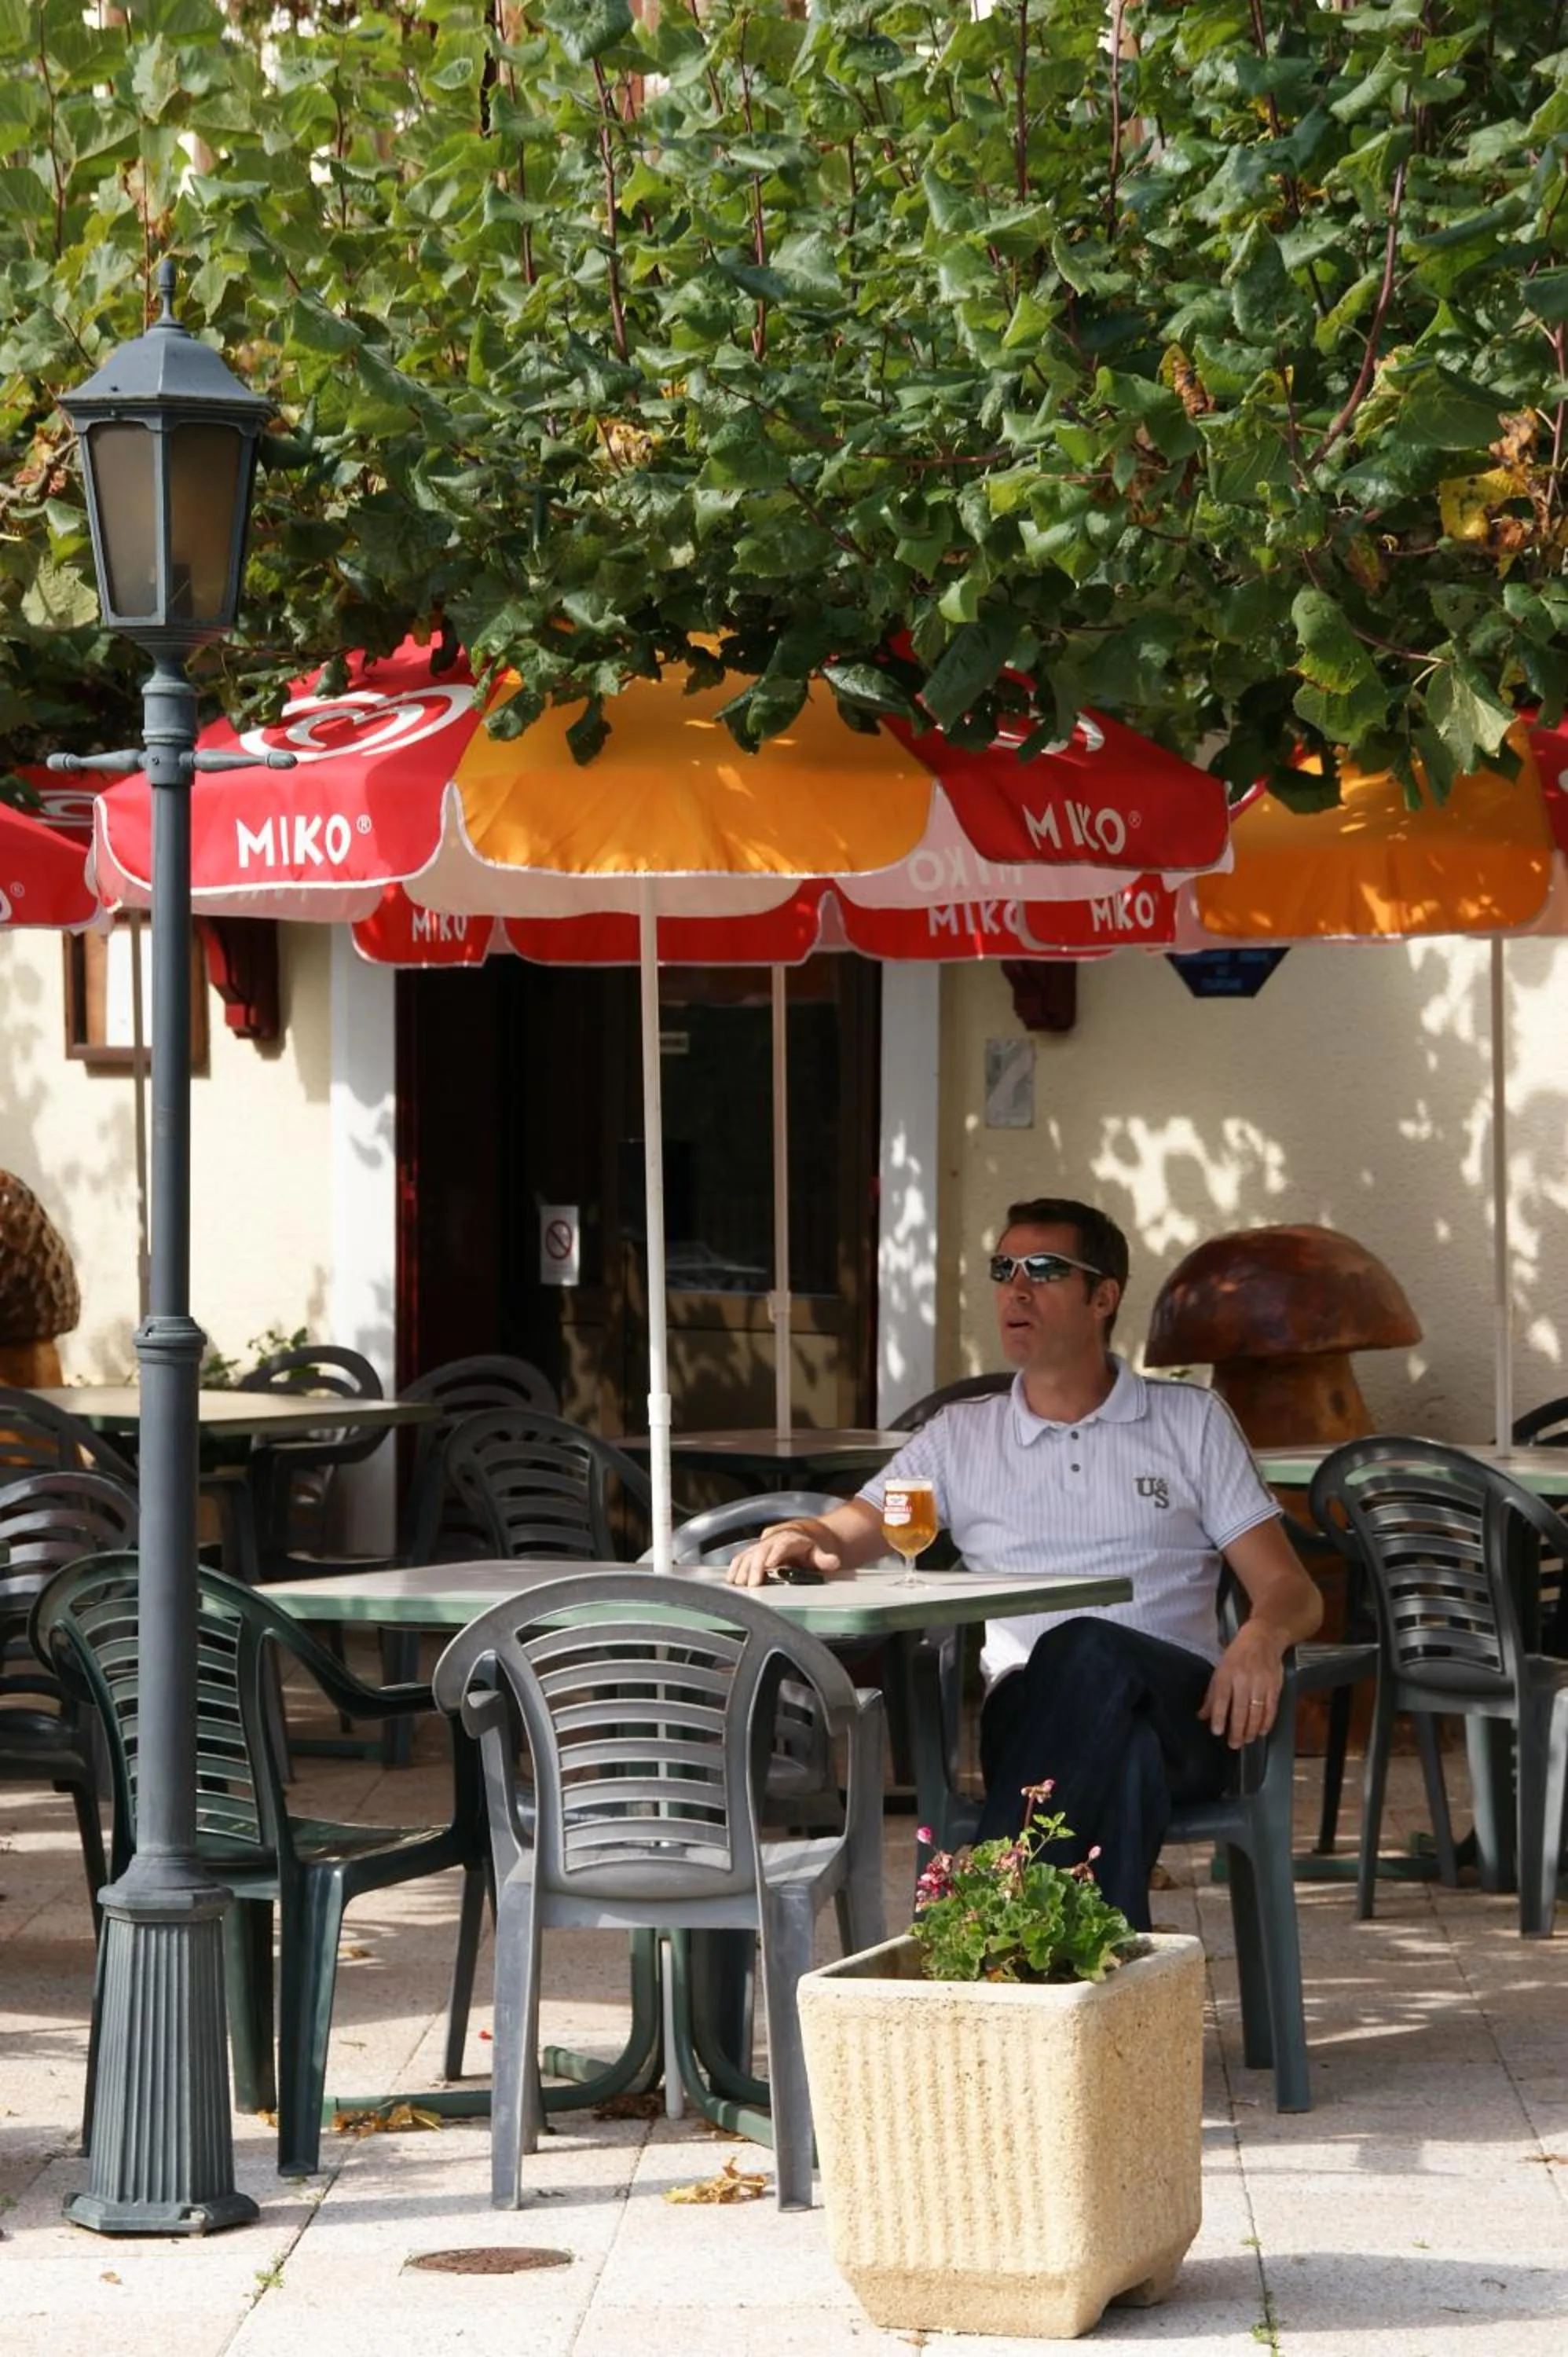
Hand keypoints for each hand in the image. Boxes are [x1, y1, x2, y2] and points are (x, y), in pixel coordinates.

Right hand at [726, 1524, 841, 1586]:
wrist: (798, 1534)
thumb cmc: (808, 1547)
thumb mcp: (818, 1552)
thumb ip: (824, 1559)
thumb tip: (833, 1561)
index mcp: (790, 1539)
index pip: (782, 1545)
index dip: (776, 1553)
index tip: (771, 1564)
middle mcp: (772, 1540)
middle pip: (761, 1551)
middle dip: (756, 1567)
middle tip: (752, 1583)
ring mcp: (761, 1546)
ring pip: (748, 1554)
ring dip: (742, 1569)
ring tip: (739, 1584)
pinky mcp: (752, 1551)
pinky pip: (740, 1558)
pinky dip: (734, 1568)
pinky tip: (730, 1580)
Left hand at [1199, 1622, 1285, 1748]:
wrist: (1264, 1638)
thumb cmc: (1238, 1654)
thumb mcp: (1220, 1670)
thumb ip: (1212, 1695)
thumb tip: (1202, 1716)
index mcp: (1227, 1673)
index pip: (1222, 1699)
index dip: (1219, 1717)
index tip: (1217, 1732)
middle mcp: (1244, 1679)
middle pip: (1240, 1709)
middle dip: (1237, 1730)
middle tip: (1234, 1744)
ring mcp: (1261, 1683)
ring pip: (1256, 1712)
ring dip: (1251, 1730)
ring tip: (1247, 1740)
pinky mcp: (1275, 1686)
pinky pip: (1271, 1709)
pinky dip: (1267, 1722)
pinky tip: (1261, 1731)